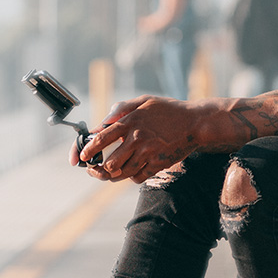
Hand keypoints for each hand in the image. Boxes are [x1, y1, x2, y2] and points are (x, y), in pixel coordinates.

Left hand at [81, 96, 217, 182]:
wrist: (195, 123)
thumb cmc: (169, 111)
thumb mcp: (145, 101)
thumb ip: (122, 107)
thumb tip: (105, 119)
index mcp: (130, 122)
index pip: (102, 138)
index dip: (89, 149)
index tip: (82, 157)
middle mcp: (137, 139)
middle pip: (110, 163)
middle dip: (99, 169)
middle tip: (95, 169)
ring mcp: (148, 153)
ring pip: (123, 173)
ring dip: (114, 175)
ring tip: (109, 173)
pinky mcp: (158, 164)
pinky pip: (138, 177)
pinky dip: (132, 176)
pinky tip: (131, 170)